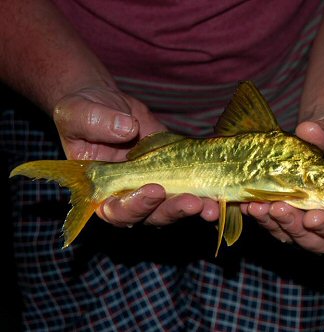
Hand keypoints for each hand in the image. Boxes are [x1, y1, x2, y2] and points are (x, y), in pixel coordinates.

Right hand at [53, 86, 218, 226]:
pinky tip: (224, 189)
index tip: (153, 189)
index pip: (118, 212)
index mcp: (103, 194)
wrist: (106, 104)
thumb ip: (95, 123)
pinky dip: (210, 189)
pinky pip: (195, 184)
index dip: (136, 206)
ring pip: (178, 205)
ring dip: (198, 206)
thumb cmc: (82, 114)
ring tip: (215, 203)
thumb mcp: (78, 114)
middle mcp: (132, 197)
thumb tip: (125, 130)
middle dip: (174, 210)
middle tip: (194, 203)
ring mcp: (158, 186)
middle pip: (154, 215)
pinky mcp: (179, 172)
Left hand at [242, 112, 323, 253]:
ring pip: (293, 236)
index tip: (311, 218)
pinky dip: (262, 217)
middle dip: (295, 227)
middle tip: (277, 209)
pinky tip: (248, 203)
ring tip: (256, 206)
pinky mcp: (290, 217)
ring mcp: (311, 222)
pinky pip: (276, 224)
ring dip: (274, 224)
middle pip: (318, 241)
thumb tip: (308, 130)